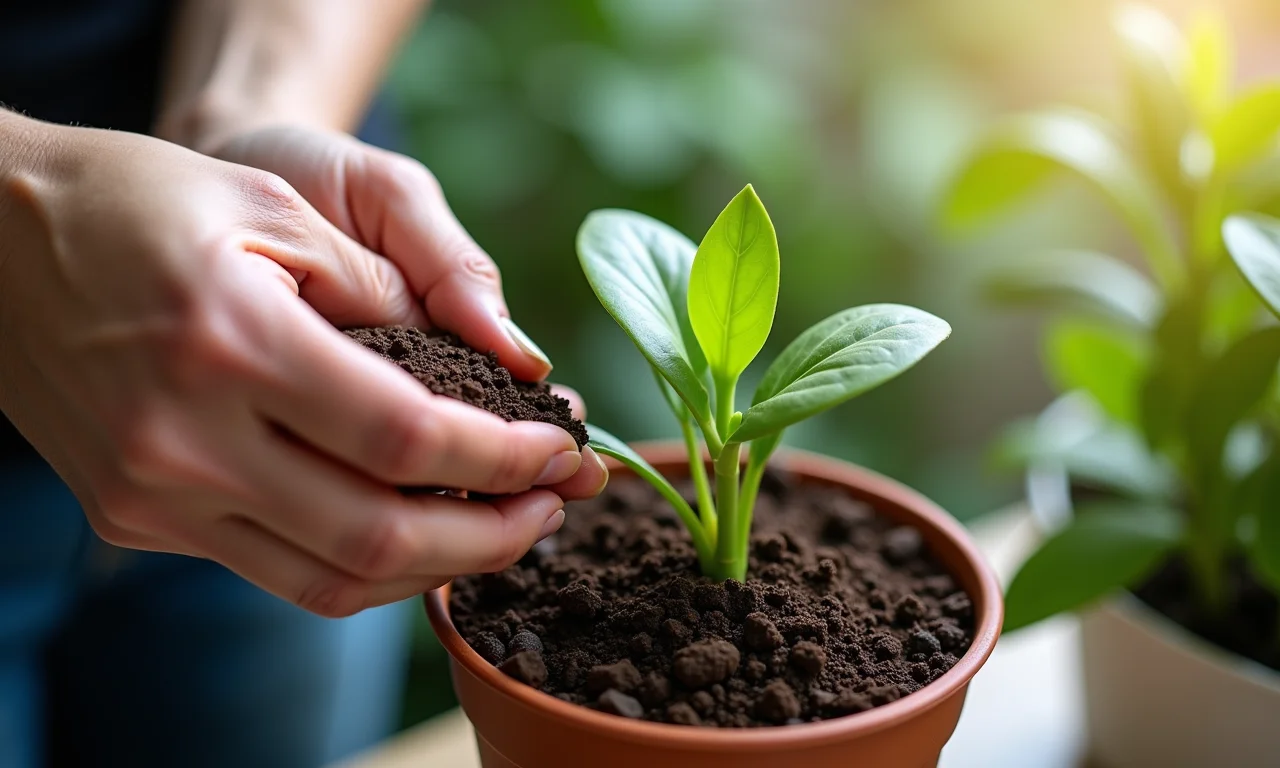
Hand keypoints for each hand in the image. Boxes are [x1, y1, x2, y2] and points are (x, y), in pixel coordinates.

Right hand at [0, 116, 603, 616]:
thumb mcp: (278, 209)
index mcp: (229, 342)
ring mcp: (153, 493)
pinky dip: (361, 566)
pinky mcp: (137, 519)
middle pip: (377, 534)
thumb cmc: (146, 202)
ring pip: (328, 579)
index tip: (559, 452)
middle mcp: (182, 439)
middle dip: (491, 537)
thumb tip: (494, 370)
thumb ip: (391, 291)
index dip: (502, 458)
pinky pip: (276, 571)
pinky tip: (415, 534)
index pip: (405, 436)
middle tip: (553, 511)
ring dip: (434, 570)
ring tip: (502, 533)